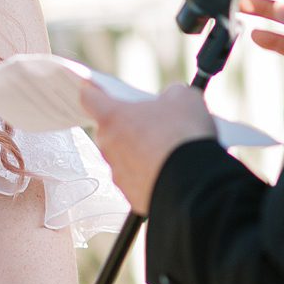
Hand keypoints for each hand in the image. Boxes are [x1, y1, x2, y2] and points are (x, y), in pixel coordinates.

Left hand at [77, 82, 216, 215]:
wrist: (194, 183)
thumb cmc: (184, 136)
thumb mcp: (184, 98)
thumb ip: (170, 94)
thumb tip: (171, 99)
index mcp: (112, 117)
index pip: (89, 97)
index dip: (94, 90)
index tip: (96, 88)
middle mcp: (108, 146)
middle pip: (110, 129)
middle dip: (127, 124)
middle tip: (152, 123)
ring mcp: (117, 173)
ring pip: (123, 156)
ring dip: (138, 151)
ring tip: (167, 149)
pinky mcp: (130, 194)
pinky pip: (135, 178)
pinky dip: (148, 174)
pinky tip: (169, 170)